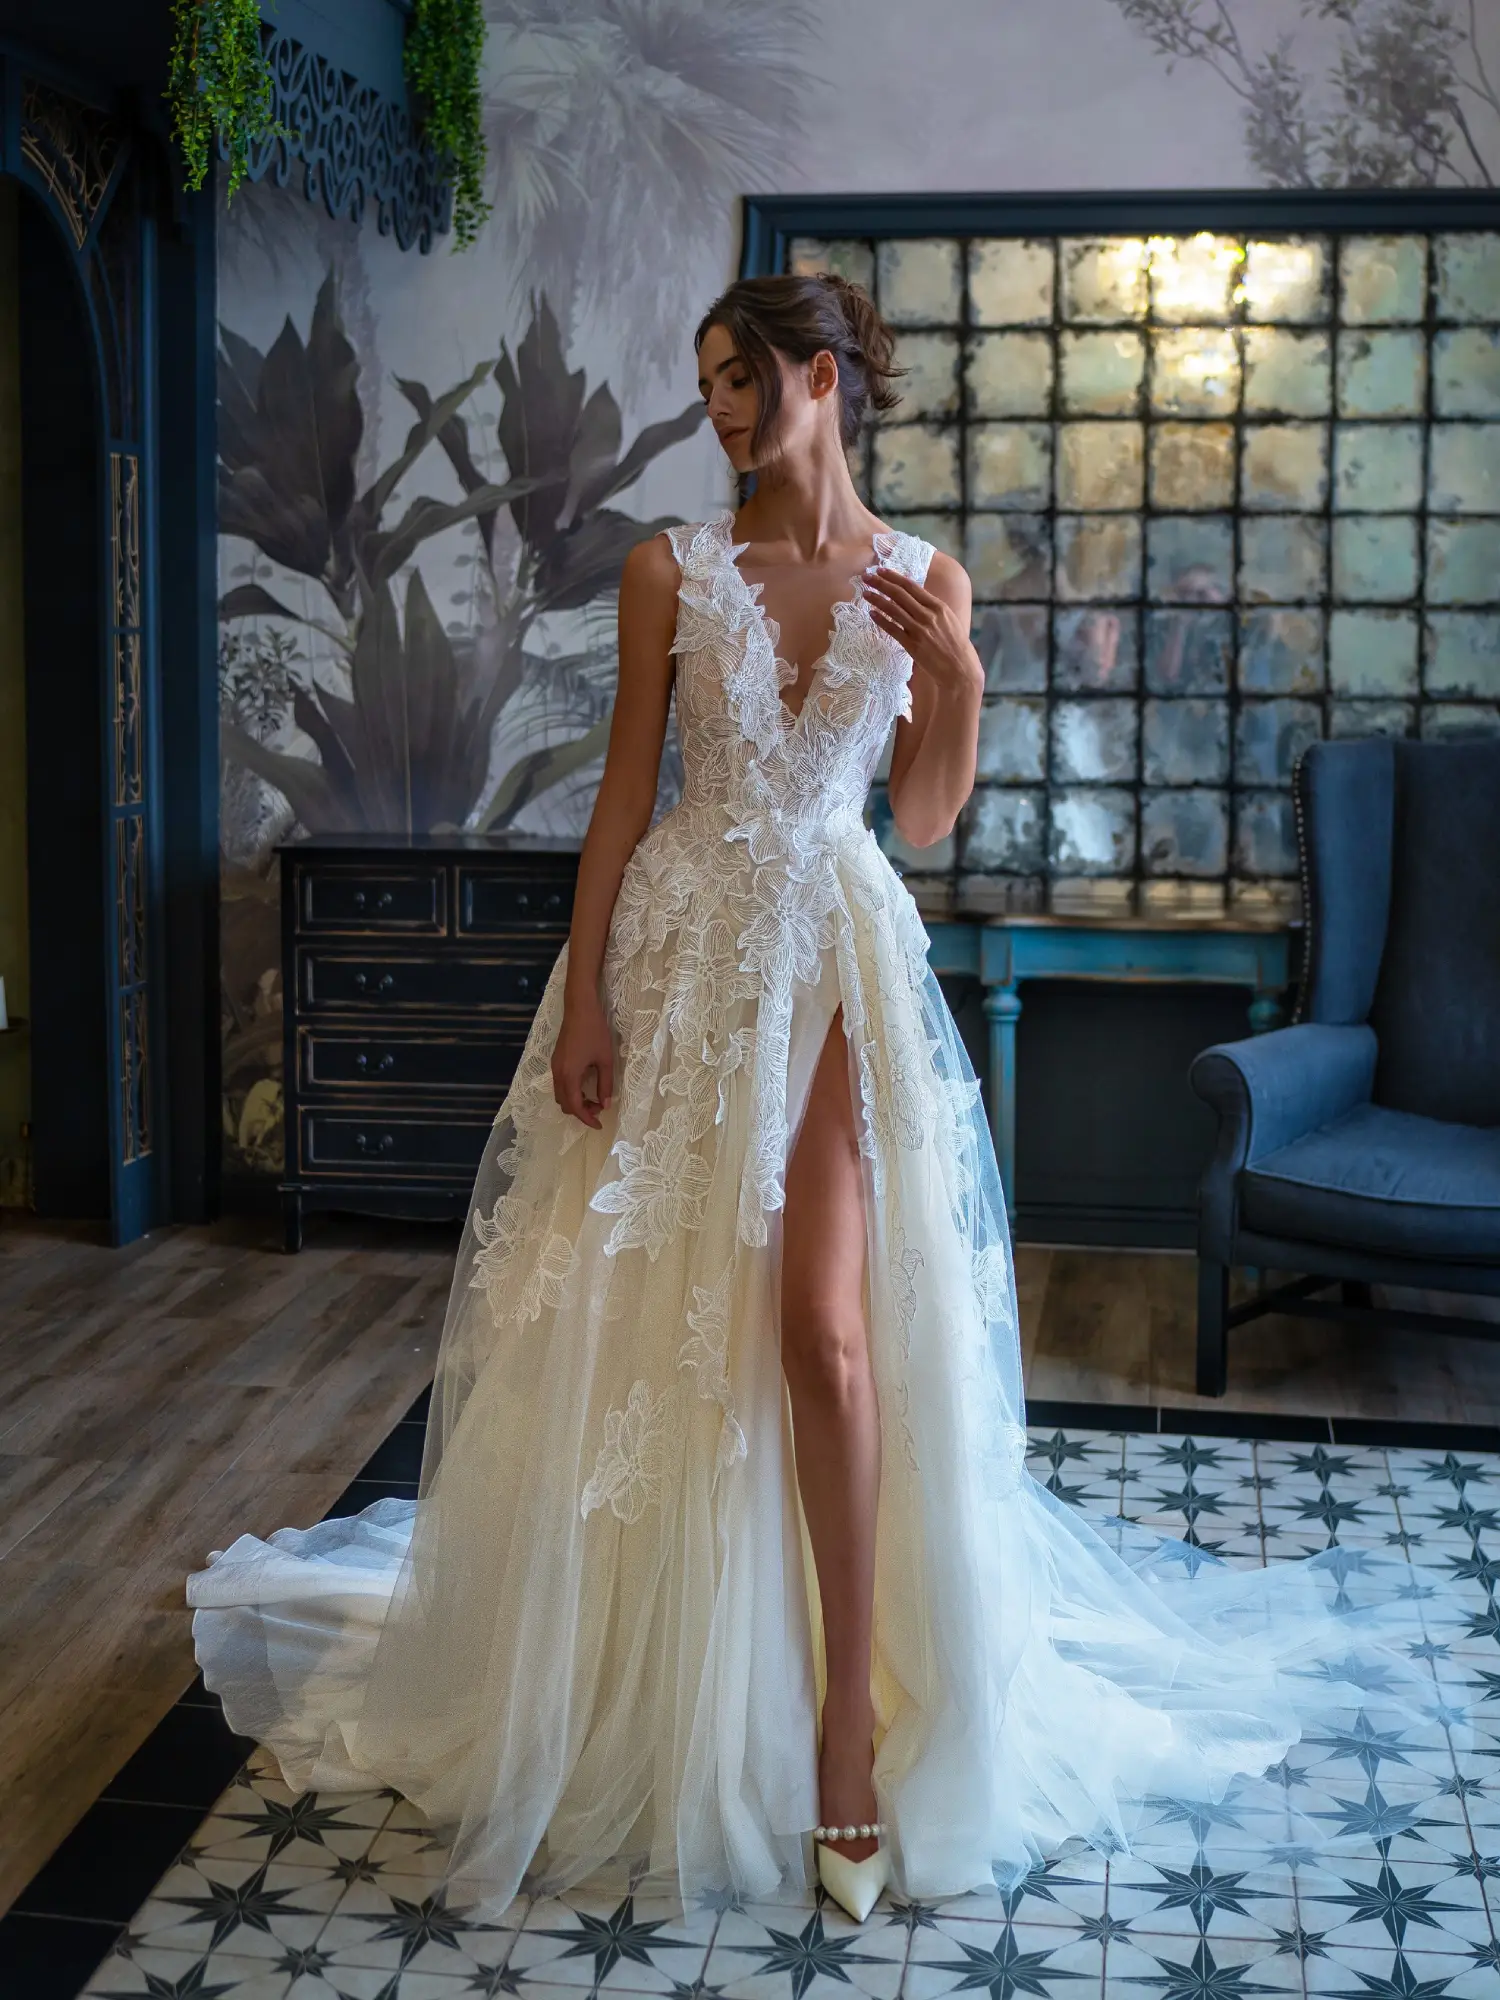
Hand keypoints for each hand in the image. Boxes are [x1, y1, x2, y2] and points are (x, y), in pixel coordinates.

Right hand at [552, 988, 614, 1127]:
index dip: (587, 1119)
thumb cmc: (595, 1032)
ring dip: (575, 1102)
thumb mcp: (606, 1060)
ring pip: (560, 1095)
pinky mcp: (556, 1061)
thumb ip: (605, 1084)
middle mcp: (558, 1074)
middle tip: (599, 1107)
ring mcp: (554, 1067)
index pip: (575, 1107)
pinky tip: (586, 1085)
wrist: (579, 1008)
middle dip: (581, 1111)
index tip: (599, 1125)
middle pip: (564, 1104)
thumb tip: (606, 1104)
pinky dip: (571, 1092)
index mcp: (569, 1075)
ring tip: (594, 1097)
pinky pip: (560, 1085)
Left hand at [863, 565, 981, 699]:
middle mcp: (928, 616)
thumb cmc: (955, 644)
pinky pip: (893, 630)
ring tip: (865, 593)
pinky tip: (872, 613)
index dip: (894, 577)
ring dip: (877, 600)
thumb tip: (915, 596)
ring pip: (893, 610)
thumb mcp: (948, 619)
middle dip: (881, 584)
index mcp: (938, 606)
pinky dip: (881, 620)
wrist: (959, 668)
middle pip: (899, 595)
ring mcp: (919, 630)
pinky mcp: (912, 645)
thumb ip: (932, 607)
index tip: (881, 570)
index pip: (912, 586)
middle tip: (867, 577)